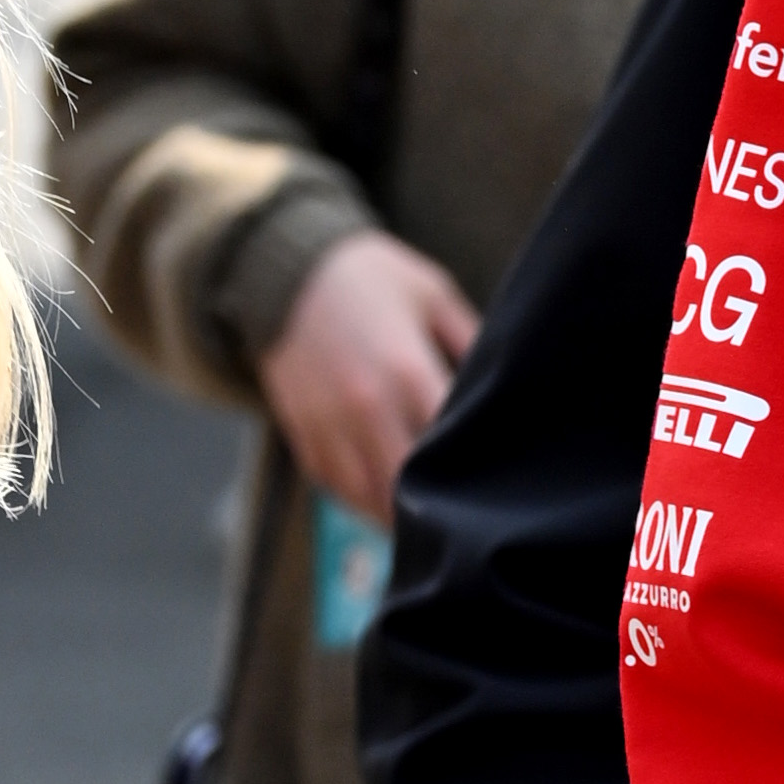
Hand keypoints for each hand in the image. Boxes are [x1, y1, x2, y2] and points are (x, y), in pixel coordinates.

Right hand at [257, 228, 476, 519]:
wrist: (284, 268)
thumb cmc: (369, 277)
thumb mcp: (433, 294)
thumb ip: (471, 341)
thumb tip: (499, 382)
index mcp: (407, 371)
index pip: (449, 445)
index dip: (471, 464)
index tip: (488, 473)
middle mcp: (366, 407)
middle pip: (408, 487)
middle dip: (433, 505)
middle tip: (456, 512)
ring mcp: (329, 425)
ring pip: (367, 498)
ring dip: (394, 511)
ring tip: (420, 515)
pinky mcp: (302, 433)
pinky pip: (333, 486)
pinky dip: (358, 497)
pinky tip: (379, 494)